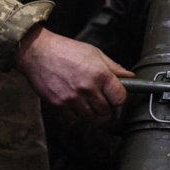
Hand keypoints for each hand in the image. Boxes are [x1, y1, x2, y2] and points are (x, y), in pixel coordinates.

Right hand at [16, 26, 132, 120]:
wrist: (38, 53)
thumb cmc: (67, 50)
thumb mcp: (95, 53)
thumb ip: (114, 67)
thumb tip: (130, 77)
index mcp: (100, 74)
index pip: (120, 98)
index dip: (119, 98)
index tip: (116, 95)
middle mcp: (87, 88)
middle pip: (106, 111)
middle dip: (106, 105)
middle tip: (100, 97)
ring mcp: (72, 98)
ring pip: (90, 117)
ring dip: (91, 111)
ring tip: (87, 100)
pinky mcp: (58, 105)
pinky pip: (73, 118)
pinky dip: (76, 114)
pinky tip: (74, 102)